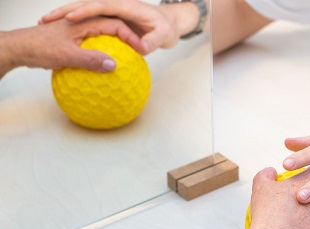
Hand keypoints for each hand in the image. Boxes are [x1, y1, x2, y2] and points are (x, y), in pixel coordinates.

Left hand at [2, 17, 141, 75]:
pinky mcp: (74, 44)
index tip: (140, 50)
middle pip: (112, 30)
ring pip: (104, 39)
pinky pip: (94, 49)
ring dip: (115, 48)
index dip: (130, 37)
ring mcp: (79, 34)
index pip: (115, 25)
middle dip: (127, 41)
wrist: (19, 48)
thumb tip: (113, 66)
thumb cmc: (40, 48)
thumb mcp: (67, 56)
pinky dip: (102, 57)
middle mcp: (83, 25)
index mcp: (85, 23)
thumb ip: (91, 60)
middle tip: (137, 55)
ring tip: (126, 62)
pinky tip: (104, 71)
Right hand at [41, 0, 194, 54]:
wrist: (170, 23)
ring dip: (65, 16)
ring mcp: (111, 11)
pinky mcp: (109, 19)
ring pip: (83, 11)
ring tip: (46, 24)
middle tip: (46, 21)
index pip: (101, 5)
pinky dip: (73, 22)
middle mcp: (116, 5)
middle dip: (65, 10)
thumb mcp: (164, 36)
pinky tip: (60, 35)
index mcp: (126, 5)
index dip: (84, 10)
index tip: (69, 18)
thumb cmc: (166, 28)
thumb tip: (141, 49)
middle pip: (85, 5)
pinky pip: (88, 20)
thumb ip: (152, 42)